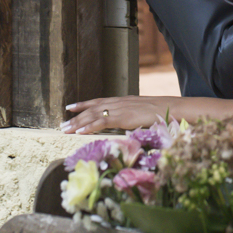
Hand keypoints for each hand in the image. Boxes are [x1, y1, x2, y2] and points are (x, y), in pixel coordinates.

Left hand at [61, 96, 177, 134]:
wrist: (170, 108)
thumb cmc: (159, 113)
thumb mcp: (141, 113)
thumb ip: (131, 117)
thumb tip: (125, 124)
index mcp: (122, 101)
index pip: (98, 101)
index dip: (83, 104)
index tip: (70, 107)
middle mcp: (118, 102)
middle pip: (92, 109)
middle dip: (76, 117)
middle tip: (62, 124)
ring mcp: (120, 108)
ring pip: (94, 115)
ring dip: (78, 122)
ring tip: (66, 129)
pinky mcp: (123, 117)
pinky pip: (102, 122)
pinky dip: (89, 127)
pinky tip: (79, 132)